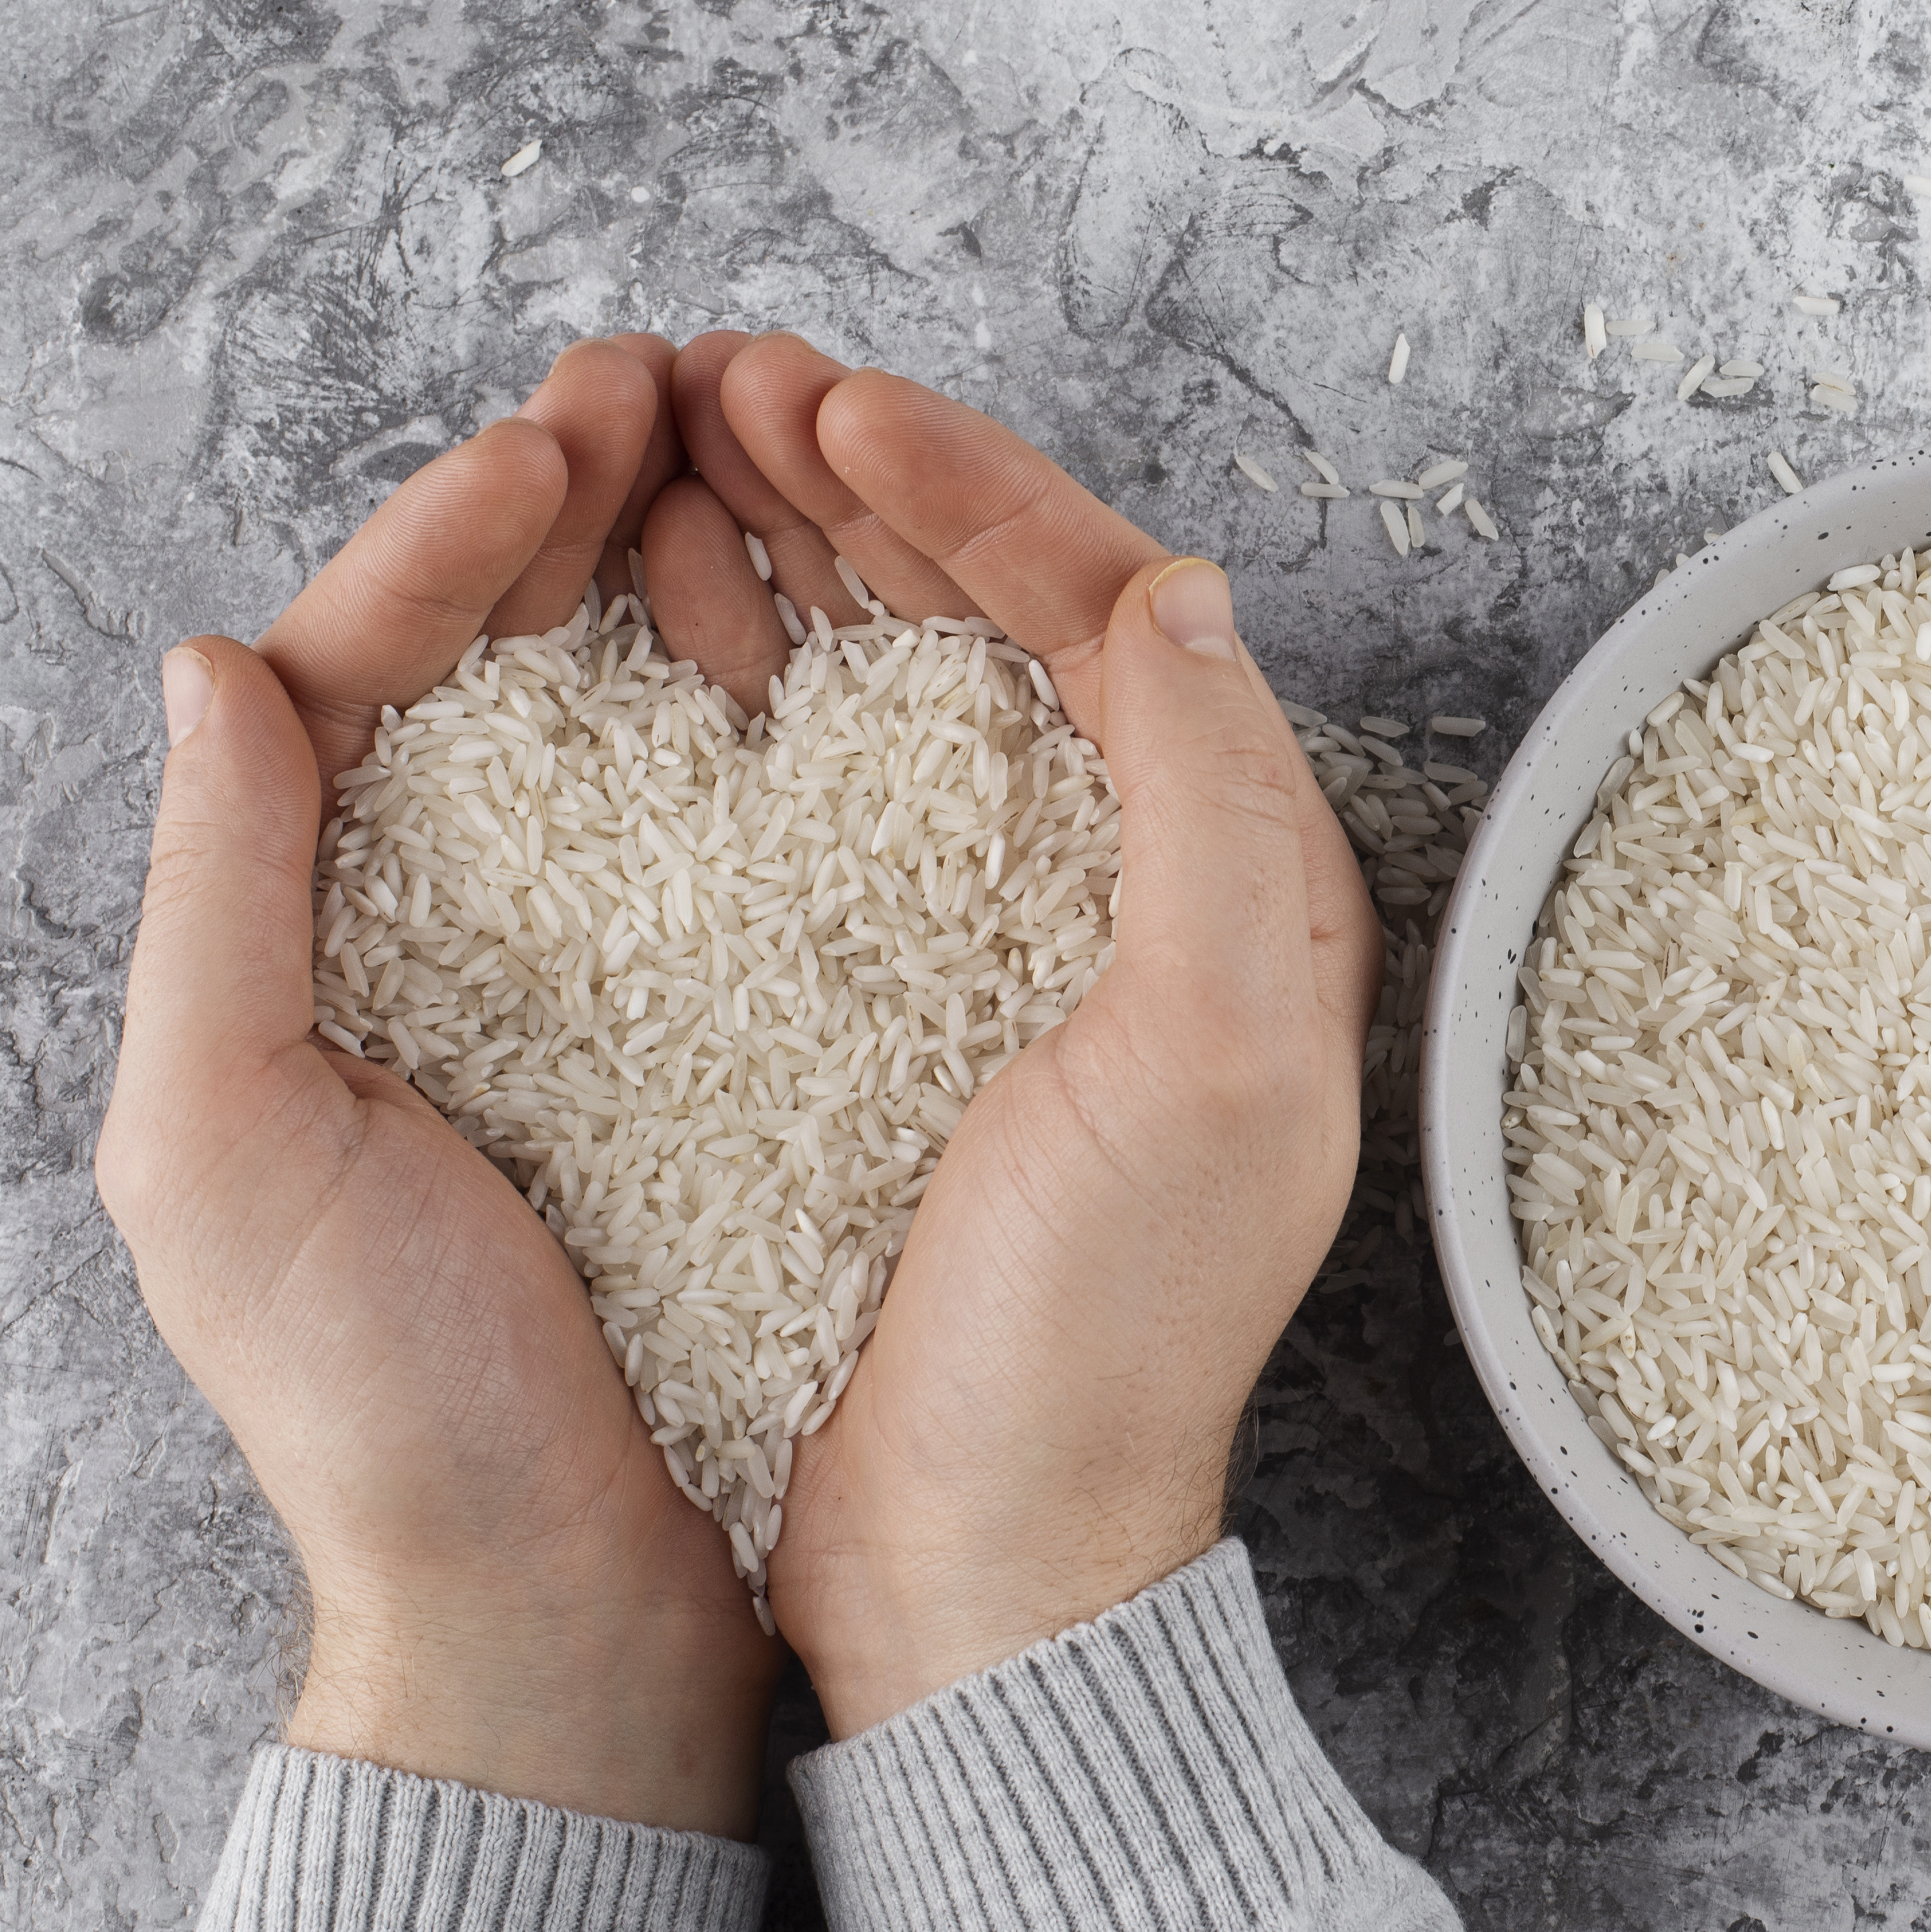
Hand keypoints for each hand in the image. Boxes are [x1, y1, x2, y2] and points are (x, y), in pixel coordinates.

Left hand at [97, 336, 783, 1836]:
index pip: (360, 670)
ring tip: (752, 460)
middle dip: (577, 503)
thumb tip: (213, 660)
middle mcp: (439, 938)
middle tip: (672, 379)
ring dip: (673, 574)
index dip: (457, 531)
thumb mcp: (226, 1153)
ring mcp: (584, 989)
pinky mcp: (715, 1048)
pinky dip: (765, 717)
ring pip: (614, 722)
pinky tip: (823, 650)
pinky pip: (728, 838)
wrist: (564, 1612)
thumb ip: (217, 903)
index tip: (563, 430)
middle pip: (493, 662)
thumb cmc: (388, 1414)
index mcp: (303, 942)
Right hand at [652, 334, 1378, 1736]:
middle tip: (731, 380)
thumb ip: (1221, 817)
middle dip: (878, 485)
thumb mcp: (1215, 1065)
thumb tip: (1181, 585)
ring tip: (690, 454)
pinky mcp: (909, 1008)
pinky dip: (776, 689)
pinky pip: (852, 792)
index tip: (830, 399)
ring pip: (924, 684)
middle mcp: (1146, 892)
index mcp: (1240, 886)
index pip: (1108, 611)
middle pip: (1012, 620)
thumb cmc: (1103, 1338)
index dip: (971, 488)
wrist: (990, 1551)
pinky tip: (691, 634)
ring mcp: (1020, 944)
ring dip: (817, 558)